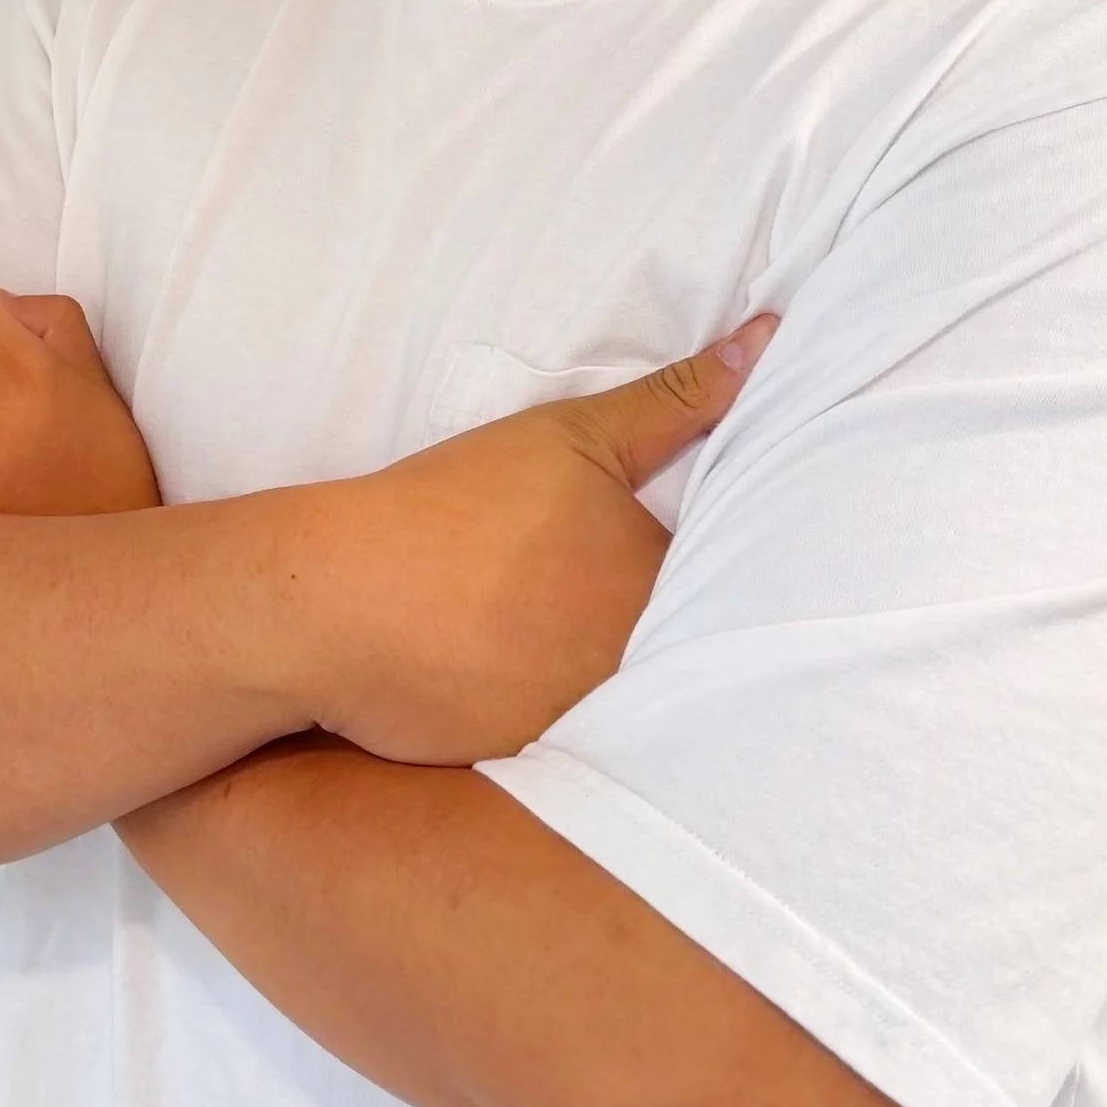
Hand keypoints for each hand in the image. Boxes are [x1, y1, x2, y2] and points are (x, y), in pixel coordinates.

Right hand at [286, 313, 778, 765]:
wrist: (339, 598)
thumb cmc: (457, 502)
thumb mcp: (574, 435)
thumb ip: (677, 398)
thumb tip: (768, 340)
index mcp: (658, 578)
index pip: (710, 577)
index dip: (674, 560)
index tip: (634, 549)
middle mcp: (639, 661)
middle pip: (675, 641)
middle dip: (650, 621)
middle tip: (576, 590)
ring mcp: (587, 721)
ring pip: (628, 697)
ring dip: (606, 672)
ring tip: (545, 635)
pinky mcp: (535, 766)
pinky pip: (570, 743)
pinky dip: (554, 713)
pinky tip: (513, 679)